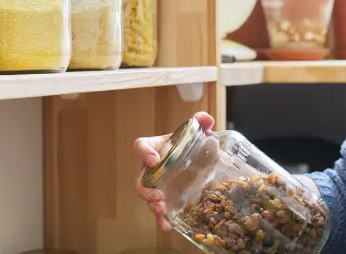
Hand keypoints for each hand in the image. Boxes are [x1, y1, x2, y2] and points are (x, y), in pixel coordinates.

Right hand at [133, 112, 214, 230]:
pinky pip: (159, 211)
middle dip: (145, 189)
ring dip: (151, 204)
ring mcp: (158, 185)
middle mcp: (152, 168)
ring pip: (147, 197)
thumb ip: (200, 122)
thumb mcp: (198, 132)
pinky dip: (160, 220)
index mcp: (156, 148)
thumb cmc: (193, 144)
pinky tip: (167, 226)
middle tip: (157, 195)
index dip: (144, 152)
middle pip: (140, 179)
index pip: (141, 146)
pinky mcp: (167, 198)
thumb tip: (205, 119)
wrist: (201, 160)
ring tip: (161, 209)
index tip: (154, 159)